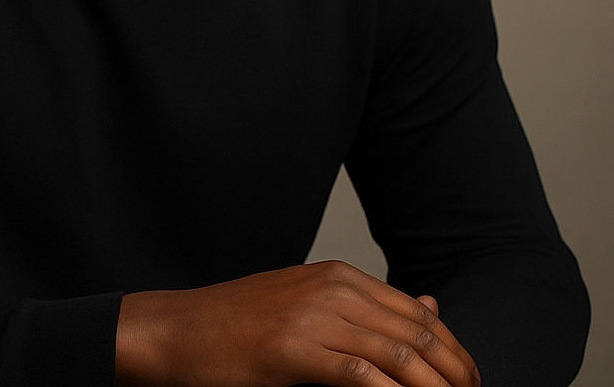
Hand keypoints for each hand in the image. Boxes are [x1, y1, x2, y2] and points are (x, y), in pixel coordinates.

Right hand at [116, 260, 480, 386]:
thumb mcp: (309, 302)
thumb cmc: (241, 323)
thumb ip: (369, 306)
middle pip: (416, 333)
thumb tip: (431, 307)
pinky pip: (360, 374)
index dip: (453, 352)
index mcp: (337, 276)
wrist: (181, 329)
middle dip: (455, 374)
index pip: (416, 313)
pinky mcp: (294, 350)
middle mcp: (331, 288)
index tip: (470, 382)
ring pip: (397, 355)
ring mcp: (312, 317)